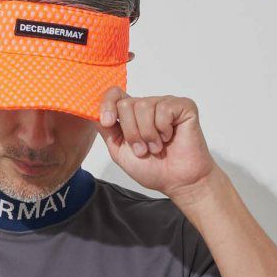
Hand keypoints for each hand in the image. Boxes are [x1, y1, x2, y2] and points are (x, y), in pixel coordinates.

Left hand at [96, 87, 217, 202]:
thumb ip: (107, 131)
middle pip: (126, 104)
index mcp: (132, 115)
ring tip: (156, 147)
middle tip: (143, 149)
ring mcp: (165, 103)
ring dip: (148, 134)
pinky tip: (170, 137)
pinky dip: (163, 129)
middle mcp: (148, 105)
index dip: (107, 104)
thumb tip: (93, 113)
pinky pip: (164, 109)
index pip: (114, 94)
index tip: (107, 122)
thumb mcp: (120, 151)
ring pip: (144, 106)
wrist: (178, 182)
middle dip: (131, 132)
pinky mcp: (183, 106)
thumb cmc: (153, 169)